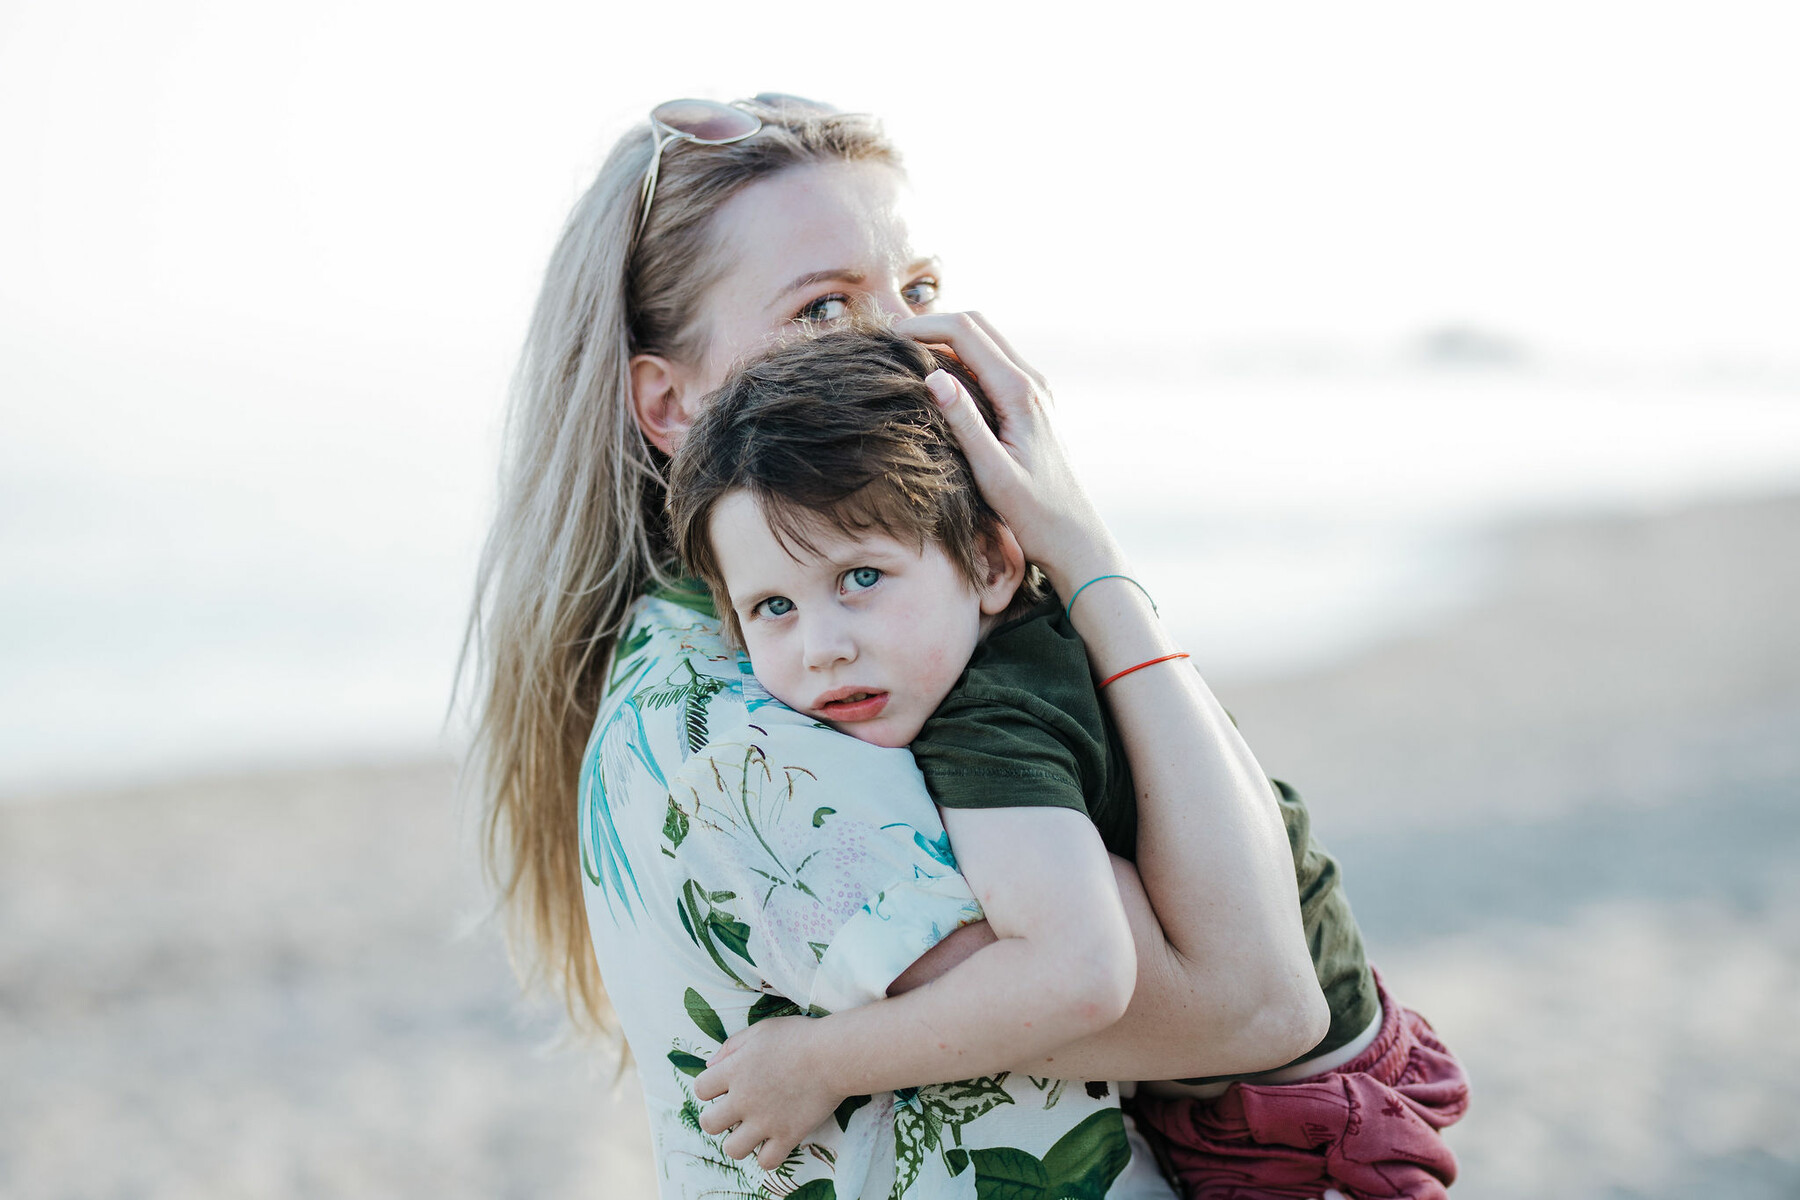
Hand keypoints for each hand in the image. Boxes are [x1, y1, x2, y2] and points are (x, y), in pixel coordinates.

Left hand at [694, 1015, 847, 1171]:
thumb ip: (731, 1046)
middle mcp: (744, 1098)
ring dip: (739, 1141)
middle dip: (717, 1118)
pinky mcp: (788, 1135)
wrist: (834, 1055)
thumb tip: (710, 1066)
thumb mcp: (760, 1030)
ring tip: (753, 1130)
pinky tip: (775, 1140)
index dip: (710, 1088)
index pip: (700, 1089)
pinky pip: (766, 1161)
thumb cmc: (799, 1037)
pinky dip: (768, 1155)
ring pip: (732, 1149)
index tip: (725, 1086)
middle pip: (709, 1124)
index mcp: (734, 1070)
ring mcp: (765, 1120)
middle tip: (735, 1112)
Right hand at [894, 312, 1124, 591]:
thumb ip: (964, 423)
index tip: (889, 337)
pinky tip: (939, 381)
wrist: (1072, 535)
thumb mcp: (992, 472)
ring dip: (948, 340)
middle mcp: (1031, 382)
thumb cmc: (1033, 513)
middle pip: (978, 325)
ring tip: (908, 356)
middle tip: (893, 340)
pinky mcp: (1032, 403)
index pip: (966, 332)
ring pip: (986, 341)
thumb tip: (933, 377)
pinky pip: (993, 363)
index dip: (924, 327)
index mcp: (1019, 392)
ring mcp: (1035, 390)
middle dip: (934, 325)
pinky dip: (963, 359)